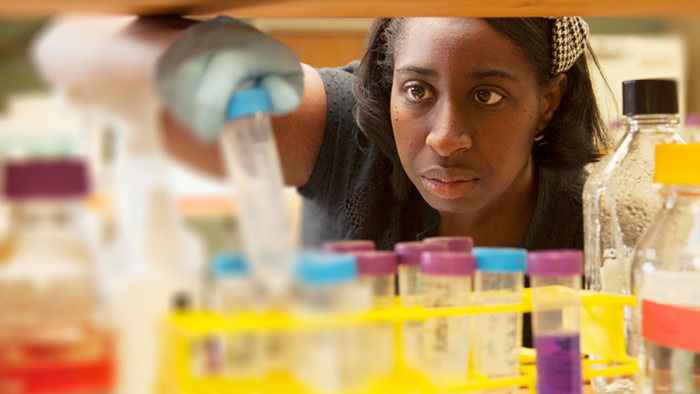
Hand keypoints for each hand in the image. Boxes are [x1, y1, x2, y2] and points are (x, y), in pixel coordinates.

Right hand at [156, 16, 303, 140]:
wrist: (255, 59)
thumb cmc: (272, 79)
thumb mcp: (290, 88)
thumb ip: (285, 94)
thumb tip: (267, 91)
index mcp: (249, 42)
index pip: (225, 64)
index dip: (211, 103)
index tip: (209, 135)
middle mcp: (217, 33)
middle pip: (189, 70)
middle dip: (194, 111)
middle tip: (207, 132)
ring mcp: (192, 38)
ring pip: (172, 76)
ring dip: (184, 108)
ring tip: (205, 120)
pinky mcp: (174, 51)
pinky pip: (163, 79)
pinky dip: (175, 102)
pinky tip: (195, 111)